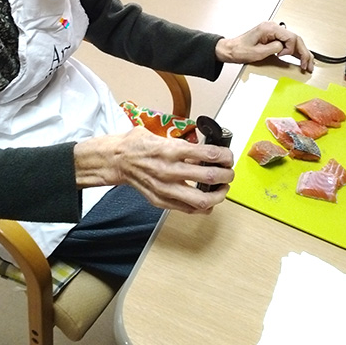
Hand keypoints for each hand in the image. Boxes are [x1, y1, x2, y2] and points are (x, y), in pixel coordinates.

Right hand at [73, 127, 232, 213]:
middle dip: (227, 175)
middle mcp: (169, 170)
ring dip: (219, 195)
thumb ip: (181, 142)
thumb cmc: (137, 145)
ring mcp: (165, 188)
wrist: (116, 160)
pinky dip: (203, 207)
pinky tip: (208, 201)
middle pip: (210, 177)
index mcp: (171, 150)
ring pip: (202, 200)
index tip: (228, 157)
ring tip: (223, 189)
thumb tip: (202, 146)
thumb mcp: (160, 135)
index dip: (225, 156)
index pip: (208, 155)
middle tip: (229, 173)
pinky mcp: (161, 200)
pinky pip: (188, 210)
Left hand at [215, 22, 313, 72]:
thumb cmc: (239, 50)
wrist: (229, 50)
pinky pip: (287, 44)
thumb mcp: (257, 52)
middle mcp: (273, 28)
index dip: (293, 49)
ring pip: (293, 42)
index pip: (290, 36)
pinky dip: (294, 52)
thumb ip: (273, 48)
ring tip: (308, 65)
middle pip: (295, 39)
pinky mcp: (272, 39)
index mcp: (269, 28)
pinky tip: (300, 59)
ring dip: (301, 53)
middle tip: (308, 65)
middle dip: (304, 52)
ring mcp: (273, 33)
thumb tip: (284, 49)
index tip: (286, 57)